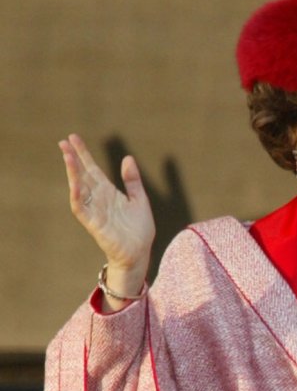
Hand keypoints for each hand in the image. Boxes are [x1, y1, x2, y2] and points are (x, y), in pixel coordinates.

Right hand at [60, 133, 154, 292]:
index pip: (92, 169)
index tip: (73, 138)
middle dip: (73, 159)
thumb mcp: (138, 199)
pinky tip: (74, 184)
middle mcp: (98, 198)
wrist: (139, 253)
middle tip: (63, 142)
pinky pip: (81, 209)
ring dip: (72, 173)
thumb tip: (127, 158)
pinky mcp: (93, 223)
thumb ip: (132, 180)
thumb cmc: (138, 229)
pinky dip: (77, 196)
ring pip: (78, 188)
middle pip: (82, 175)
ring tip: (67, 156)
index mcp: (107, 191)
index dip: (83, 154)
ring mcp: (94, 210)